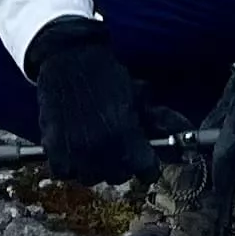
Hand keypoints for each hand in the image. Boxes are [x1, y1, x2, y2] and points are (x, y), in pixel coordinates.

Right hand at [24, 18, 152, 186]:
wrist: (69, 57)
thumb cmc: (105, 74)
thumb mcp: (136, 95)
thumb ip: (155, 120)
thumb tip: (181, 130)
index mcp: (126, 136)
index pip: (147, 172)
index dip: (148, 166)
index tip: (145, 162)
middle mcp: (101, 150)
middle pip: (118, 177)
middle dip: (121, 165)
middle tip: (117, 149)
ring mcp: (75, 152)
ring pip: (90, 178)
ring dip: (94, 167)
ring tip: (94, 150)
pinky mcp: (53, 149)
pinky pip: (64, 172)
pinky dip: (69, 165)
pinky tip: (73, 150)